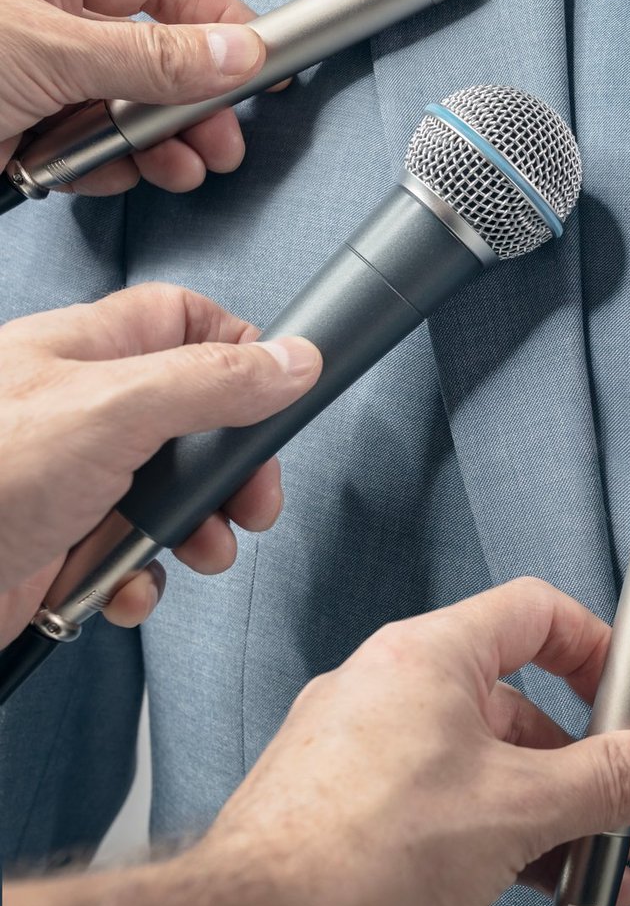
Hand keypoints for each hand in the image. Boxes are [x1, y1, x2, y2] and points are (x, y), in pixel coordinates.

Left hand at [0, 0, 269, 194]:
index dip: (217, 17)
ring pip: (126, 113)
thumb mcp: (49, 48)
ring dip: (160, 147)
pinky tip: (116, 173)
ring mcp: (35, 81)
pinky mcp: (24, 136)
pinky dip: (110, 170)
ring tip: (183, 168)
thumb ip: (148, 57)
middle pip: (153, 58)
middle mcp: (45, 21)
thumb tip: (233, 54)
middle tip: (226, 136)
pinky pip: (90, 153)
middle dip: (195, 104)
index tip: (263, 57)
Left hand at [0, 283, 319, 639]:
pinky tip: (125, 585)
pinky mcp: (60, 543)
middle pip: (195, 417)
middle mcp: (81, 411)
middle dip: (231, 468)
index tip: (276, 391)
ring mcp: (71, 479)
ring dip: (195, 532)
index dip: (239, 348)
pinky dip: (140, 577)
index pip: (185, 320)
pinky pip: (129, 554)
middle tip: (251, 500)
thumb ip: (212, 380)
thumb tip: (292, 359)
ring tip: (198, 551)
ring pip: (168, 495)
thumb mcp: (112, 410)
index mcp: (87, 353)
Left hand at [202, 579, 629, 905]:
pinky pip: (431, 803)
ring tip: (573, 868)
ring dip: (536, 814)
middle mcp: (385, 688)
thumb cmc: (353, 856)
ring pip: (474, 764)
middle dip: (574, 766)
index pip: (535, 611)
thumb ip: (609, 780)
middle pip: (513, 703)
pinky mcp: (337, 805)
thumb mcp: (519, 810)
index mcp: (426, 657)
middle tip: (611, 809)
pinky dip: (482, 836)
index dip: (594, 647)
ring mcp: (355, 749)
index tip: (626, 697)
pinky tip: (513, 884)